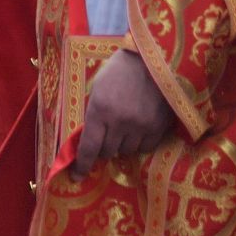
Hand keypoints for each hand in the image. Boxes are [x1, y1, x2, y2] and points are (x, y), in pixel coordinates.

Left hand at [70, 48, 177, 180]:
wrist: (153, 58)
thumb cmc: (119, 71)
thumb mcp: (98, 89)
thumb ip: (94, 114)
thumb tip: (89, 140)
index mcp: (100, 110)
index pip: (88, 147)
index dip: (81, 165)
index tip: (76, 177)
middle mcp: (120, 122)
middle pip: (107, 151)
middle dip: (103, 148)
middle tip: (106, 137)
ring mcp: (141, 126)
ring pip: (126, 151)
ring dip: (122, 145)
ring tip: (124, 127)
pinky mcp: (159, 127)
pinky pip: (145, 148)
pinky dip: (139, 143)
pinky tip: (139, 130)